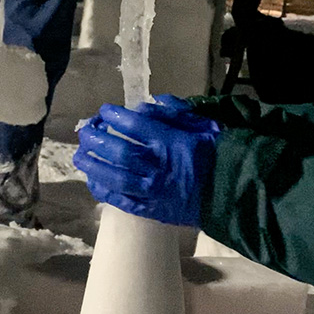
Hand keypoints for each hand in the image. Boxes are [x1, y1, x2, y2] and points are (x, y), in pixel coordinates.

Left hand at [73, 98, 218, 226]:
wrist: (234, 192)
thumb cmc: (217, 154)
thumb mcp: (202, 124)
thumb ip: (174, 111)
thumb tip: (147, 103)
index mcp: (170, 142)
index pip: (134, 125)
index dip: (115, 116)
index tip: (105, 111)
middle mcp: (158, 166)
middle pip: (118, 150)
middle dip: (97, 139)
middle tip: (85, 132)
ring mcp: (153, 190)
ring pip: (115, 177)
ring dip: (93, 165)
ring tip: (80, 156)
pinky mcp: (152, 209)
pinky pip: (122, 200)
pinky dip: (104, 190)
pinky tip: (93, 181)